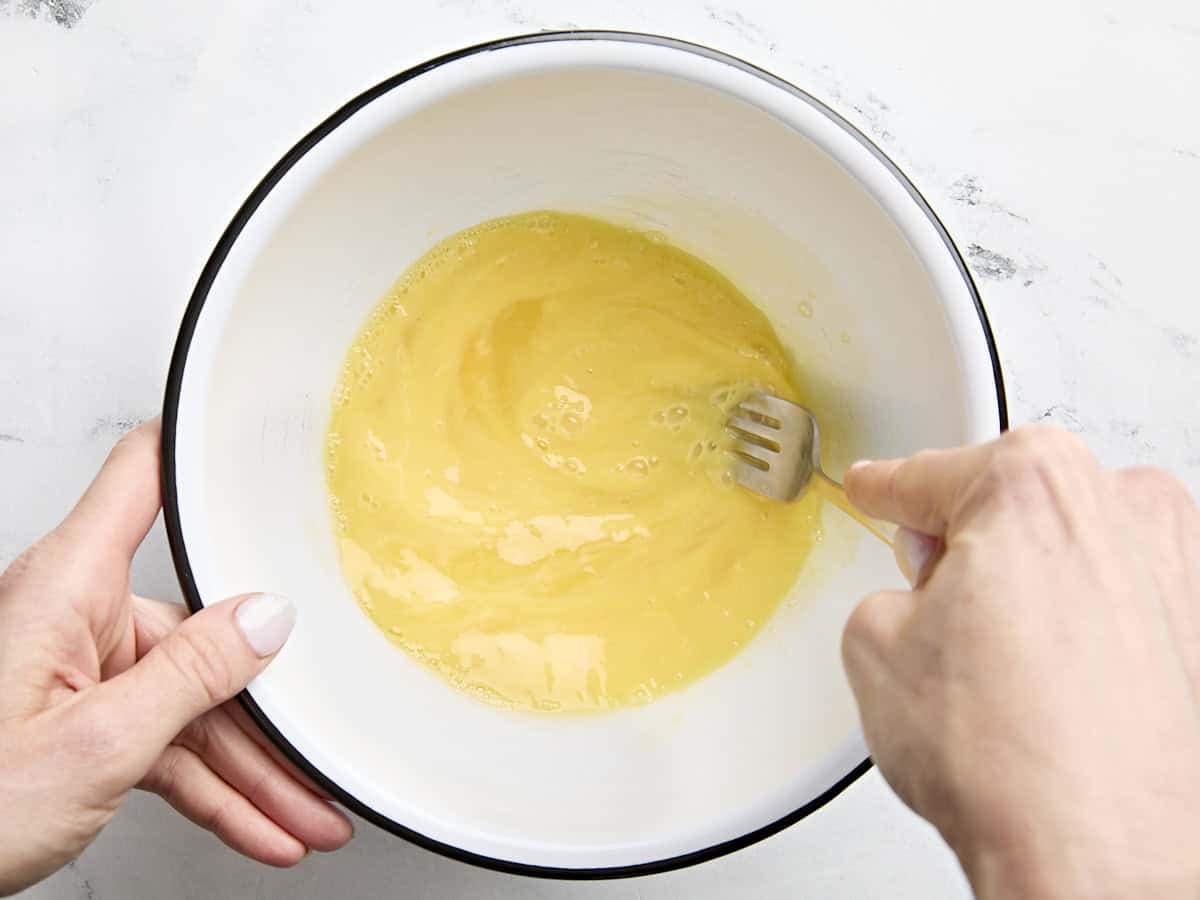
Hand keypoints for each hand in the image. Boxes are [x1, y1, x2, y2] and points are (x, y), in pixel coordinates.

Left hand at [0, 420, 351, 895]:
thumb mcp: (93, 745)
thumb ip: (190, 676)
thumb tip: (265, 618)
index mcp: (66, 587)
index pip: (141, 480)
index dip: (198, 446)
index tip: (260, 432)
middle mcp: (75, 618)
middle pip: (200, 635)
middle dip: (267, 713)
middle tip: (321, 750)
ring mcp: (81, 673)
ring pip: (193, 709)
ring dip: (254, 772)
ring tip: (310, 817)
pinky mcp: (83, 724)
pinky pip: (167, 748)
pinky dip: (216, 791)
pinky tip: (265, 827)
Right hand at [842, 425, 1199, 898]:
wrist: (1106, 859)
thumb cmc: (1014, 758)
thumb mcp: (875, 646)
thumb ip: (890, 592)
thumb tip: (917, 608)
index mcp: (1034, 482)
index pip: (927, 475)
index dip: (886, 490)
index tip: (878, 489)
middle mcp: (1125, 507)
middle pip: (1011, 506)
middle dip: (967, 549)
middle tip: (936, 611)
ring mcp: (1182, 568)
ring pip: (1071, 555)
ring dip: (1031, 593)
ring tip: (1003, 677)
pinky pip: (1121, 606)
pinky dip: (1084, 635)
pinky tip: (1055, 696)